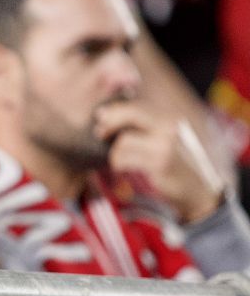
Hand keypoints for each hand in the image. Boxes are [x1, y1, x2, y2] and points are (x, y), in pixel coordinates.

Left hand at [95, 100, 223, 222]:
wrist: (195, 189)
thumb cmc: (172, 163)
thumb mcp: (161, 139)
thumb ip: (142, 126)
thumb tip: (106, 115)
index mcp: (169, 120)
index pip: (137, 106)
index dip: (115, 110)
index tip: (100, 116)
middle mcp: (169, 128)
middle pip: (131, 114)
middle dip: (110, 122)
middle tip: (100, 134)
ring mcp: (165, 146)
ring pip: (124, 140)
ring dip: (114, 152)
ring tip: (118, 160)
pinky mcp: (160, 164)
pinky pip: (126, 159)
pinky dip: (118, 163)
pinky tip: (121, 168)